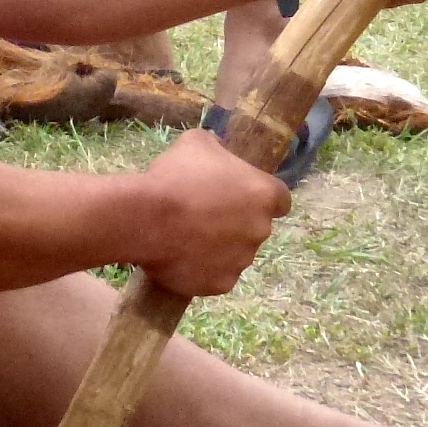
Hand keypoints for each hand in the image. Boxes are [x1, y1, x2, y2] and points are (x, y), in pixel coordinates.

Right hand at [129, 130, 289, 297]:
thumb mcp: (197, 142)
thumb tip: (218, 151)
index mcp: (263, 194)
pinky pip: (217, 274)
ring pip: (236, 252)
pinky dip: (203, 266)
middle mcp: (260, 230)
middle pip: (255, 226)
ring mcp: (242, 261)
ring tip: (186, 233)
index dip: (261, 197)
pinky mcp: (222, 284)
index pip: (280, 200)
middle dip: (236, 221)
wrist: (146, 218)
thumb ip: (217, 148)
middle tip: (204, 211)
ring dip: (219, 244)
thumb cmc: (175, 175)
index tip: (239, 194)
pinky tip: (180, 254)